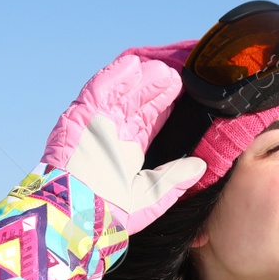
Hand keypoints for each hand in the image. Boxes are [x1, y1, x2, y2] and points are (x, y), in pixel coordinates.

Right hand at [41, 54, 207, 233]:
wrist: (78, 213)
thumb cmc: (110, 212)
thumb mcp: (150, 196)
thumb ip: (174, 179)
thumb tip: (200, 166)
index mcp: (127, 153)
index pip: (148, 122)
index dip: (163, 106)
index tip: (181, 94)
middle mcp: (112, 135)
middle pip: (136, 104)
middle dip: (155, 89)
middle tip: (175, 77)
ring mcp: (96, 123)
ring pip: (121, 93)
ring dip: (139, 80)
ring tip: (161, 70)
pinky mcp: (81, 116)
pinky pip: (99, 90)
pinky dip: (114, 77)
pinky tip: (132, 65)